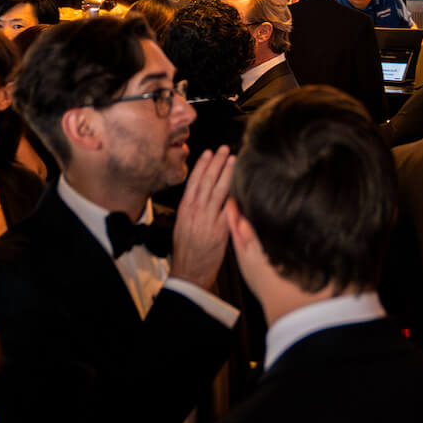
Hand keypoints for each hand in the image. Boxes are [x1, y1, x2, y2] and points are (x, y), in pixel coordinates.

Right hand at [168, 146, 232, 289]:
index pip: (194, 181)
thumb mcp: (181, 225)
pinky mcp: (222, 229)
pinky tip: (241, 184)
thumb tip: (200, 194)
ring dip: (227, 173)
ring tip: (234, 160)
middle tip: (224, 150)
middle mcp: (197, 211)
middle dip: (217, 163)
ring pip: (219, 191)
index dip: (202, 165)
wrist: (190, 272)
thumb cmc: (186, 251)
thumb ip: (191, 209)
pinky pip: (230, 208)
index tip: (208, 153)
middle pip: (208, 181)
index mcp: (185, 209)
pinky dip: (235, 195)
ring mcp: (209, 219)